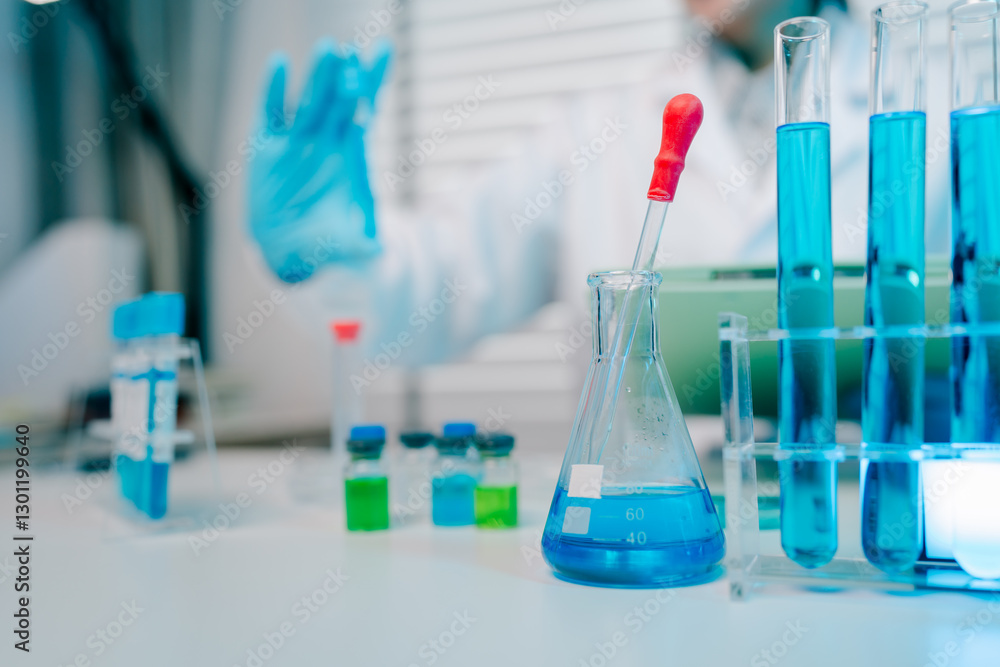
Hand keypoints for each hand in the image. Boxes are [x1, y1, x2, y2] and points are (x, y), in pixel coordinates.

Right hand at [248, 40, 390, 282]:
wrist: (290, 249)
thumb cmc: (327, 242)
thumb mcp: (345, 245)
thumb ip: (359, 246)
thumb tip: (378, 252)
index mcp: (350, 156)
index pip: (365, 111)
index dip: (373, 83)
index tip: (384, 52)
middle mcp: (325, 141)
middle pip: (338, 99)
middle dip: (345, 77)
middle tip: (350, 52)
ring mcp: (297, 141)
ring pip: (308, 100)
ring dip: (317, 76)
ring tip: (327, 51)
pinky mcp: (267, 147)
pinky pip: (270, 112)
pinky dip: (273, 89)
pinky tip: (279, 63)